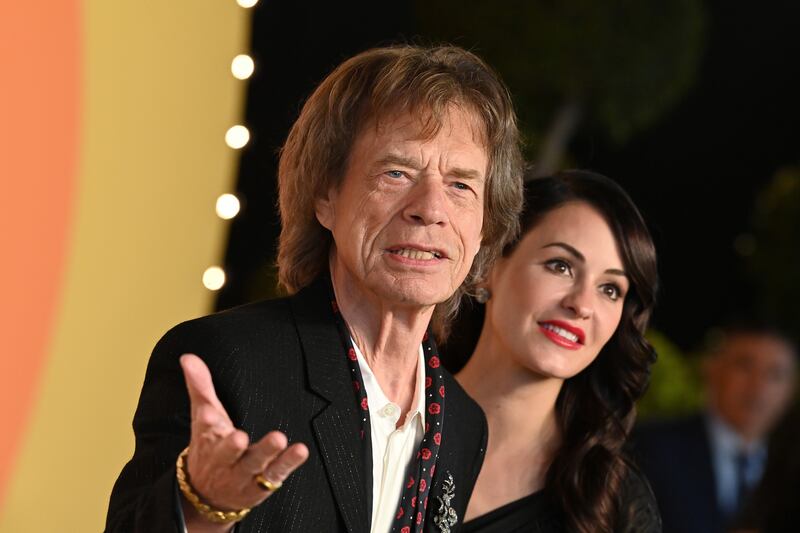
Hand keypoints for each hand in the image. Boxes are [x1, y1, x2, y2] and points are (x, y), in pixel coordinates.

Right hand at [179, 354, 308, 515]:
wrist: (206, 496)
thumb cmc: (209, 446)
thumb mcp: (203, 416)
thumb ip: (200, 386)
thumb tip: (188, 356)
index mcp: (207, 438)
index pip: (204, 428)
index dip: (207, 421)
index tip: (208, 414)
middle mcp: (223, 459)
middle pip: (227, 451)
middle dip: (231, 446)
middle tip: (239, 436)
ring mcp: (242, 474)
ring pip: (253, 464)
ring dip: (266, 453)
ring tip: (279, 438)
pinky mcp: (261, 484)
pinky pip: (275, 473)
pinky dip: (288, 463)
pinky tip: (300, 450)